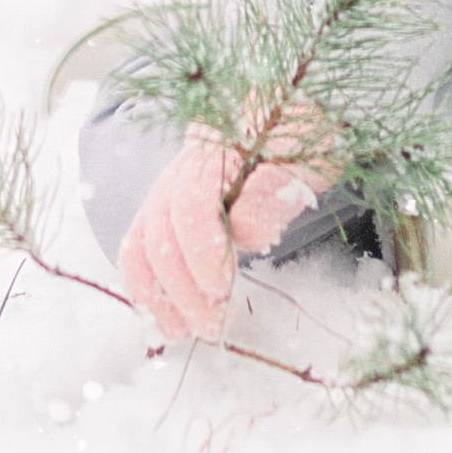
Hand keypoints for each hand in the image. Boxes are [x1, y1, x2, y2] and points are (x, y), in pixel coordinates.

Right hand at [116, 121, 328, 339]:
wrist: (287, 121)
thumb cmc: (305, 141)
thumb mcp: (310, 158)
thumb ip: (278, 190)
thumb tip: (242, 228)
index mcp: (221, 145)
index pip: (191, 200)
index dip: (201, 251)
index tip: (221, 291)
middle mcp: (184, 164)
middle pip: (161, 226)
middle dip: (182, 287)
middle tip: (212, 326)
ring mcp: (169, 184)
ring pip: (142, 239)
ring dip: (157, 292)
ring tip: (182, 331)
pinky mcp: (166, 206)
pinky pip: (140, 245)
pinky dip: (147, 284)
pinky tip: (167, 314)